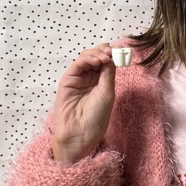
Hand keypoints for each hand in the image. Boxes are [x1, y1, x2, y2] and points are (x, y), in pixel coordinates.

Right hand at [51, 44, 115, 163]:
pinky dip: (87, 59)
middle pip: (95, 57)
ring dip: (96, 53)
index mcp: (101, 82)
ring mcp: (78, 79)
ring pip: (85, 58)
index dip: (110, 54)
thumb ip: (108, 73)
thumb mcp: (107, 93)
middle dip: (103, 51)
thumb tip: (111, 55)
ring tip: (104, 57)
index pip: (105, 62)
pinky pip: (76, 65)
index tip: (118, 52)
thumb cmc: (96, 117)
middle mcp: (89, 78)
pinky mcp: (67, 80)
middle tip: (110, 52)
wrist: (81, 133)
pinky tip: (96, 60)